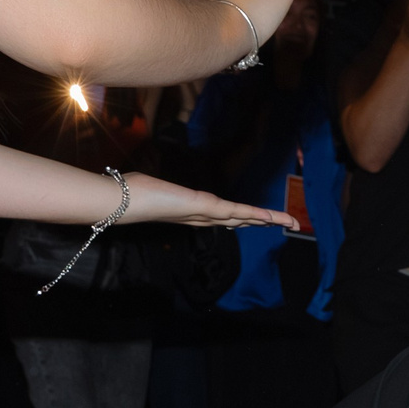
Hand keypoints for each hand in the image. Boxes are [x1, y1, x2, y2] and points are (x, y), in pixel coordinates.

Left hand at [119, 172, 291, 229]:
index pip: (224, 216)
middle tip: (288, 225)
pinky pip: (233, 211)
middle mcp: (200, 215)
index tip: (260, 219)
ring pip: (241, 217)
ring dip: (266, 220)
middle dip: (264, 222)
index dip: (244, 218)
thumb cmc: (130, 193)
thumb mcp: (146, 186)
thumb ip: (150, 187)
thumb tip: (138, 183)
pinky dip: (253, 215)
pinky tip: (267, 218)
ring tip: (288, 223)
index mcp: (191, 211)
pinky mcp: (202, 208)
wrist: (121, 202)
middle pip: (239, 220)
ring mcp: (202, 213)